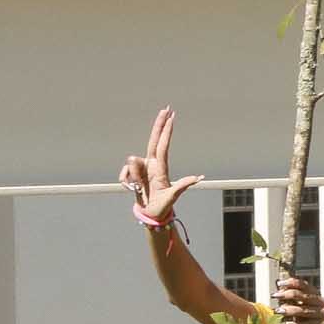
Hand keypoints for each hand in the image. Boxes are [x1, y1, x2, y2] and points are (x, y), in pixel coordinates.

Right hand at [118, 107, 202, 231]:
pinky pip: (124, 174)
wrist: (150, 214)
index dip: (166, 130)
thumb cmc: (163, 206)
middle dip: (159, 124)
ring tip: (139, 189)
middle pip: (154, 140)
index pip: (163, 145)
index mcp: (161, 167)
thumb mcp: (174, 196)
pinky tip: (131, 189)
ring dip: (133, 177)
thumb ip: (183, 185)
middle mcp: (151, 164)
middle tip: (166, 109)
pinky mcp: (132, 174)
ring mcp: (141, 168)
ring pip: (131, 163)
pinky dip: (125, 181)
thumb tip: (199, 177)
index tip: (170, 116)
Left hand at [274, 273, 323, 323]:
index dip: (291, 283)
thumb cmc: (303, 321)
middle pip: (302, 296)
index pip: (304, 285)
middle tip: (275, 296)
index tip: (279, 284)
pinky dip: (294, 323)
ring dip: (288, 310)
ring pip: (302, 310)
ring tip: (277, 311)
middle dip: (286, 295)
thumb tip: (279, 291)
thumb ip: (292, 299)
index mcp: (317, 294)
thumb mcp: (298, 308)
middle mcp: (322, 302)